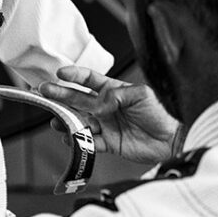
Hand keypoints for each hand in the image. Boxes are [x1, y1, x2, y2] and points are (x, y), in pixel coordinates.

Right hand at [39, 66, 179, 163]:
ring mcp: (105, 125)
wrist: (173, 139)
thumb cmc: (162, 112)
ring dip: (65, 120)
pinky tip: (69, 137)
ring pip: (79, 121)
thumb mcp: (141, 95)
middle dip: (60, 95)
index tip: (61, 73)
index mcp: (113, 91)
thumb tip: (98, 104)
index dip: (75, 76)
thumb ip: (116, 96)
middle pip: (78, 99)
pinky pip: (88, 141)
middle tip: (44, 92)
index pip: (89, 80)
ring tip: (55, 119)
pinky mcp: (108, 143)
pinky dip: (78, 140)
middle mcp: (106, 107)